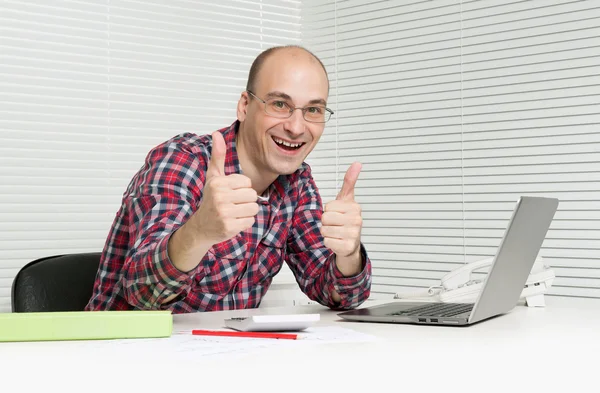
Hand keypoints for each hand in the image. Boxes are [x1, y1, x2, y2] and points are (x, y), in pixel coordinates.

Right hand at [188, 131, 258, 245]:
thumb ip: (218, 155)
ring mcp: (224, 213)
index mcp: (218, 182)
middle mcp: (219, 196)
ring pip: (254, 208)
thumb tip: (217, 133)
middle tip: (232, 204)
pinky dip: (244, 223)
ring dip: (246, 212)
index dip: (242, 188)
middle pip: (253, 195)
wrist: (201, 227)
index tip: (230, 193)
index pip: (247, 182)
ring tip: (233, 212)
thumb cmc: (211, 199)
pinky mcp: (229, 227)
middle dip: (246, 200)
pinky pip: (250, 221)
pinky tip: (233, 222)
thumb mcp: (213, 176)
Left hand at [321, 162, 362, 274]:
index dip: (328, 211)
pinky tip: (337, 241)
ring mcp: (353, 235)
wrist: (351, 243)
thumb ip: (349, 181)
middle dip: (326, 222)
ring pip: (324, 230)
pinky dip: (329, 243)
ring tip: (336, 233)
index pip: (328, 207)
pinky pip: (327, 242)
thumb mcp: (346, 199)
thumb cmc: (346, 219)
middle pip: (325, 218)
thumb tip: (357, 163)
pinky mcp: (348, 247)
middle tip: (336, 224)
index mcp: (355, 207)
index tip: (337, 214)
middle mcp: (356, 220)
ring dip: (327, 233)